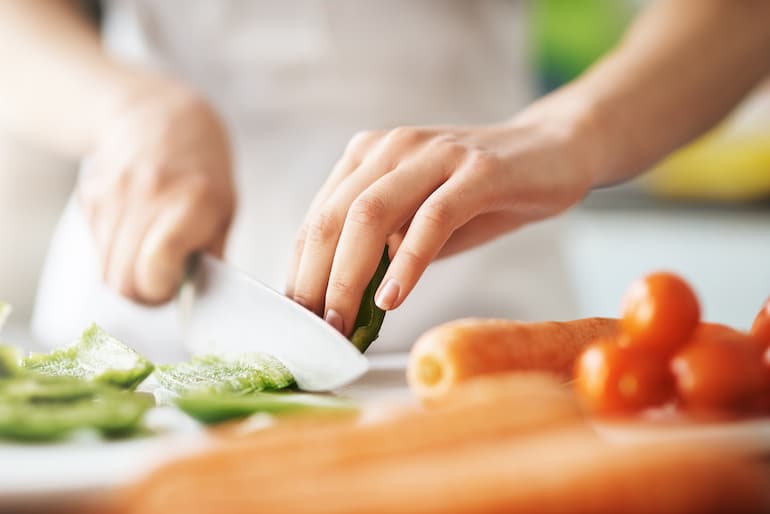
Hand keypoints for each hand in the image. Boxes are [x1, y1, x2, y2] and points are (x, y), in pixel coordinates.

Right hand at [78, 81, 235, 303]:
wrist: (160, 117)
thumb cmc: (203, 171)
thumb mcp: (225, 211)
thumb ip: (211, 257)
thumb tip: (199, 304)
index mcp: (190, 201)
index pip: (154, 268)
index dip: (162, 290)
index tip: (175, 285)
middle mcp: (147, 195)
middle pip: (123, 280)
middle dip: (144, 294)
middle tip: (164, 283)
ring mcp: (113, 194)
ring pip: (105, 270)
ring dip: (128, 277)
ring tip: (153, 259)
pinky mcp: (90, 196)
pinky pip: (97, 248)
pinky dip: (115, 254)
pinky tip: (135, 233)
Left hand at [286, 109, 598, 335]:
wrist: (553, 153)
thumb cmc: (480, 196)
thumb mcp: (421, 223)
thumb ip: (386, 251)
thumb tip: (344, 304)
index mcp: (369, 156)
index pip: (319, 218)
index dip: (300, 270)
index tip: (296, 318)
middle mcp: (392, 147)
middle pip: (334, 218)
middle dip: (315, 279)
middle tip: (313, 330)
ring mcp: (434, 154)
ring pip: (372, 215)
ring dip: (349, 276)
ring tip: (342, 321)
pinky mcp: (478, 171)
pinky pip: (433, 219)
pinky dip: (408, 262)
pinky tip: (393, 299)